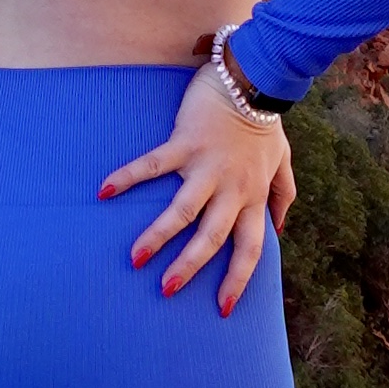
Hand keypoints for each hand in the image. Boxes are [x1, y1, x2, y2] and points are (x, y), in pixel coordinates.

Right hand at [103, 63, 294, 313]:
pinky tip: (105, 191)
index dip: (237, 280)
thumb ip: (283, 195)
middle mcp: (230, 188)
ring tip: (135, 258)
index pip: (249, 249)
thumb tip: (281, 229)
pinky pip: (153, 165)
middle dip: (188, 268)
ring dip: (158, 237)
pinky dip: (128, 177)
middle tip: (166, 290)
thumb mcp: (282, 162)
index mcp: (252, 196)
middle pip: (211, 238)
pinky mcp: (185, 143)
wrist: (253, 79)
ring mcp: (206, 167)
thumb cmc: (265, 122)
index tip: (222, 308)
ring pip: (182, 211)